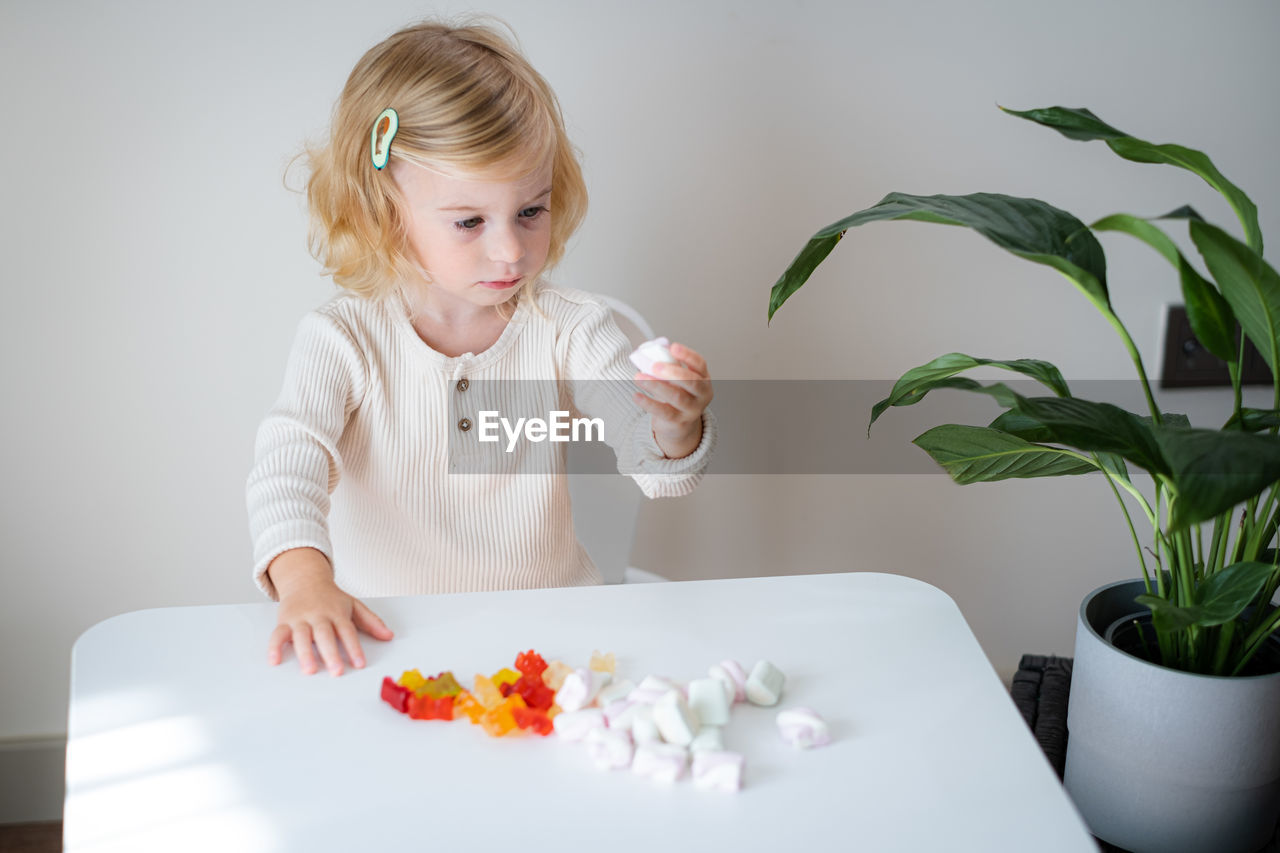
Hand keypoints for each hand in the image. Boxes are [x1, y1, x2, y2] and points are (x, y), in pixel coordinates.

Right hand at [265, 548, 393, 675]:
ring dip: (305, 653)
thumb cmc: (331, 598)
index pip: (347, 631)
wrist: (305, 579)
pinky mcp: (284, 621)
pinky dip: (274, 647)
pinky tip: (274, 661)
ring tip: (310, 670)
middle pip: (325, 634)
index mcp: (337, 613)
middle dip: (331, 653)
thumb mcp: (354, 605)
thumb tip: (389, 636)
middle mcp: (318, 615)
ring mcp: (300, 618)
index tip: (360, 664)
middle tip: (336, 671)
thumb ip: (371, 621)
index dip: (354, 648)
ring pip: (302, 636)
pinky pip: (277, 634)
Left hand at [633, 342, 713, 458]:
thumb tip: (649, 353)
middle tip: (654, 365)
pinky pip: (663, 412)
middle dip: (672, 371)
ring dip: (655, 385)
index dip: (687, 355)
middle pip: (691, 381)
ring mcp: (692, 410)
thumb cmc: (677, 395)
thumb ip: (668, 367)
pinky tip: (637, 396)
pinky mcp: (679, 422)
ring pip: (676, 396)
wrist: (680, 424)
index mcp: (703, 378)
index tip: (673, 347)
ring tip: (638, 377)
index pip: (699, 364)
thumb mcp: (677, 380)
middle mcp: (702, 394)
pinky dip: (648, 403)